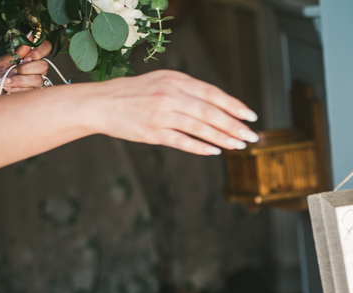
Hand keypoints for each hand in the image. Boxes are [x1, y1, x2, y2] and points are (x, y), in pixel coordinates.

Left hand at [0, 41, 51, 92]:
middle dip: (26, 68)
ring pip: (37, 79)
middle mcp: (36, 67)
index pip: (45, 47)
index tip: (28, 55)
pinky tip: (9, 86)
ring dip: (19, 80)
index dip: (40, 51)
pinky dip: (17, 88)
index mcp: (30, 56)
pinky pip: (31, 89)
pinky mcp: (34, 91)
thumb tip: (29, 37)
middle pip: (44, 65)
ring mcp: (37, 79)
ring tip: (7, 80)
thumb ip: (18, 52)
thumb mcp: (4, 60)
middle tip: (14, 69)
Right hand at [89, 70, 259, 155]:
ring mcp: (161, 114)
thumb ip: (188, 90)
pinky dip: (200, 147)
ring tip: (239, 145)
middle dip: (234, 125)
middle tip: (252, 136)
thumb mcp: (162, 82)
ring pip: (200, 127)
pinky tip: (215, 151)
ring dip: (222, 138)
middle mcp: (170, 95)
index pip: (212, 93)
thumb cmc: (136, 93)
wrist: (100, 103)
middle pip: (210, 111)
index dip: (234, 105)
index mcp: (175, 80)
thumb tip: (220, 105)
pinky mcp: (153, 132)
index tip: (251, 116)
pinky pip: (182, 141)